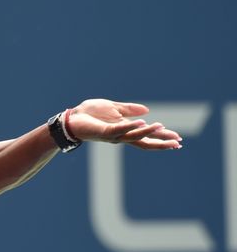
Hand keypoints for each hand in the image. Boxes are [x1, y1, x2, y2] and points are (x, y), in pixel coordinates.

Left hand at [67, 99, 182, 149]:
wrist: (73, 117)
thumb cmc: (90, 114)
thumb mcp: (113, 108)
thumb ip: (129, 110)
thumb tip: (147, 111)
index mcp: (124, 130)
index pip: (147, 136)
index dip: (162, 138)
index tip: (178, 140)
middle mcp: (121, 136)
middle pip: (145, 142)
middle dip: (161, 143)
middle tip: (177, 143)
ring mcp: (113, 135)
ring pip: (134, 137)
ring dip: (149, 132)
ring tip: (162, 128)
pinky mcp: (104, 132)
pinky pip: (120, 130)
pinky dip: (131, 126)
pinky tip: (142, 122)